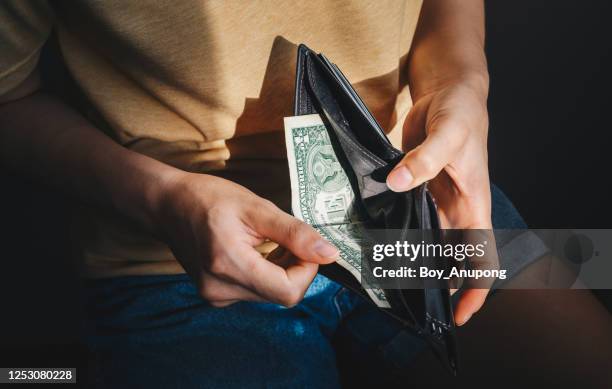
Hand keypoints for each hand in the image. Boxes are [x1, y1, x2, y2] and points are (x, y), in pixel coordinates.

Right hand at [154, 172, 338, 306]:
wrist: (167, 205)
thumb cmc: (209, 199)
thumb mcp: (257, 208)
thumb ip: (295, 234)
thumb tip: (329, 255)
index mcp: (229, 265)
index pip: (288, 291)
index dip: (307, 270)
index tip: (305, 245)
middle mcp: (221, 290)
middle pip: (281, 294)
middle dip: (295, 268)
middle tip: (286, 238)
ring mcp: (216, 296)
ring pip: (270, 294)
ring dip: (281, 270)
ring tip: (268, 241)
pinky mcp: (216, 295)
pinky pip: (256, 291)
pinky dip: (266, 273)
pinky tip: (257, 251)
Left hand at [386, 78, 495, 324]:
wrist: (447, 91)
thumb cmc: (461, 113)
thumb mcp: (449, 135)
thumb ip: (425, 161)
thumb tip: (396, 184)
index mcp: (473, 207)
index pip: (482, 260)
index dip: (474, 292)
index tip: (457, 316)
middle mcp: (453, 211)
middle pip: (445, 259)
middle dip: (428, 281)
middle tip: (398, 300)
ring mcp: (431, 201)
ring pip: (420, 241)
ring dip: (404, 257)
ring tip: (377, 276)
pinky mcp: (411, 188)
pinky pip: (400, 216)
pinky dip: (389, 229)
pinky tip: (367, 237)